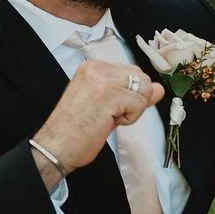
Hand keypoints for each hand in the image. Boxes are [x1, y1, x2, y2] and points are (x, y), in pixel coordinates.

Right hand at [32, 60, 162, 173]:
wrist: (56, 146)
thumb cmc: (76, 128)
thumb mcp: (107, 103)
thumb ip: (133, 92)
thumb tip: (158, 88)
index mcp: (93, 67)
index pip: (133, 72)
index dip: (130, 94)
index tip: (109, 106)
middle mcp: (97, 68)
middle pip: (143, 79)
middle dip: (134, 100)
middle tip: (108, 114)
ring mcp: (103, 81)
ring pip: (145, 91)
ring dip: (132, 110)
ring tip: (107, 117)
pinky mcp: (109, 96)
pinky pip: (140, 104)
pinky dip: (130, 118)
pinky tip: (108, 122)